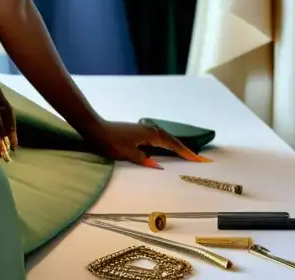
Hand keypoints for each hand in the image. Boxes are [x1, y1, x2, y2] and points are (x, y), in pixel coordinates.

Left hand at [84, 120, 211, 167]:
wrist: (95, 128)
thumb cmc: (110, 141)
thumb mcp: (127, 153)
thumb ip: (144, 160)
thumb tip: (159, 166)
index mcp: (150, 134)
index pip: (173, 145)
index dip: (186, 153)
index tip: (199, 160)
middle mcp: (150, 129)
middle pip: (172, 140)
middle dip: (185, 150)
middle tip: (199, 159)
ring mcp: (145, 129)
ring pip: (166, 138)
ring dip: (176, 146)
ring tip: (188, 155)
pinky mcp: (139, 132)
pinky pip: (159, 138)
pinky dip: (167, 144)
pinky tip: (167, 149)